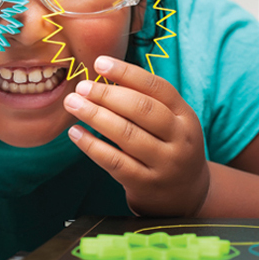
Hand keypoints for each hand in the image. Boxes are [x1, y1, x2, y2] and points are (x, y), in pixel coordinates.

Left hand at [63, 56, 208, 216]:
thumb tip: (105, 75)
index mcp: (185, 116)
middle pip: (142, 109)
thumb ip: (147, 101)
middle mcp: (180, 138)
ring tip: (73, 104)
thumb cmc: (168, 148)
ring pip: (127, 135)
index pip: (157, 87)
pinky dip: (92, 145)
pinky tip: (76, 133)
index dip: (127, 73)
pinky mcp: (146, 184)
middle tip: (82, 86)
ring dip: (95, 116)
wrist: (185, 195)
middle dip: (107, 95)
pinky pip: (115, 162)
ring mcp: (164, 163)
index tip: (100, 63)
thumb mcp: (171, 122)